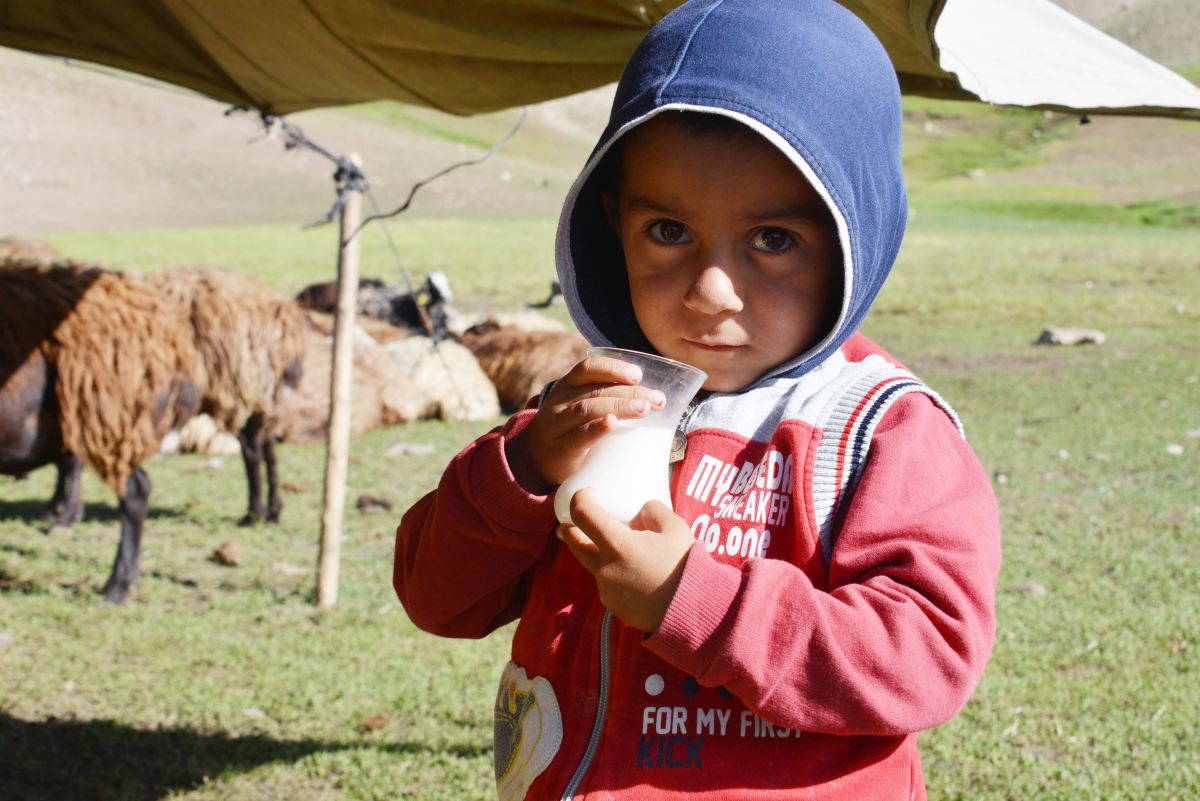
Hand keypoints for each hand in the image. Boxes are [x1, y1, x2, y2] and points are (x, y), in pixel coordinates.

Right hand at [505, 355, 664, 492]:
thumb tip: (652, 397)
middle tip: (657, 399)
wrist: (535, 461)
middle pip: (596, 391)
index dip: (613, 368)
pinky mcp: (560, 449)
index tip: (638, 375)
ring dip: (620, 407)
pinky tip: (612, 423)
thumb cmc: (570, 430)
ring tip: (645, 409)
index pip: (588, 368)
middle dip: (630, 393)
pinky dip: (596, 428)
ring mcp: (557, 425)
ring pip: (588, 409)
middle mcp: (560, 401)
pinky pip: (578, 436)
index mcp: (568, 386)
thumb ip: (606, 398)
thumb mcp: (581, 407)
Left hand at [557, 489, 694, 632]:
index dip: (580, 499)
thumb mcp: (675, 527)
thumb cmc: (686, 565)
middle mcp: (604, 568)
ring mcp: (607, 591)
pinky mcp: (614, 607)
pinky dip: (615, 575)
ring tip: (622, 551)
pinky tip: (635, 576)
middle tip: (568, 524)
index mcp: (617, 544)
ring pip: (595, 567)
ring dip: (599, 555)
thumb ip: (653, 511)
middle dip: (569, 531)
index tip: (589, 494)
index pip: (583, 514)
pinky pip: (609, 585)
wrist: (694, 610)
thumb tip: (640, 513)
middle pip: (574, 545)